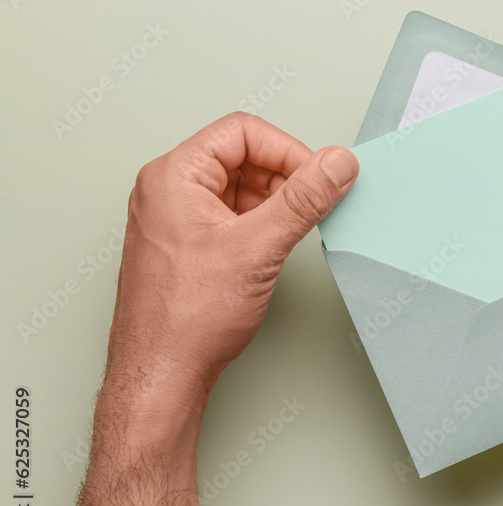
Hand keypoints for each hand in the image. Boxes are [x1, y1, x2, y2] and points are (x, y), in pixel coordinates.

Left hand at [107, 112, 357, 422]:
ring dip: (275, 203)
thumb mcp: (259, 248)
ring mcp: (177, 218)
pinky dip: (262, 224)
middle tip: (312, 206)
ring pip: (241, 187)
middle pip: (242, 156)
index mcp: (173, 176)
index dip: (288, 150)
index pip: (242, 132)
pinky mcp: (189, 244)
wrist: (163, 373)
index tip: (317, 179)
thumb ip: (303, 200)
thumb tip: (336, 164)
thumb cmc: (186, 318)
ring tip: (292, 233)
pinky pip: (233, 215)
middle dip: (284, 178)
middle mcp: (169, 191)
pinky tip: (275, 249)